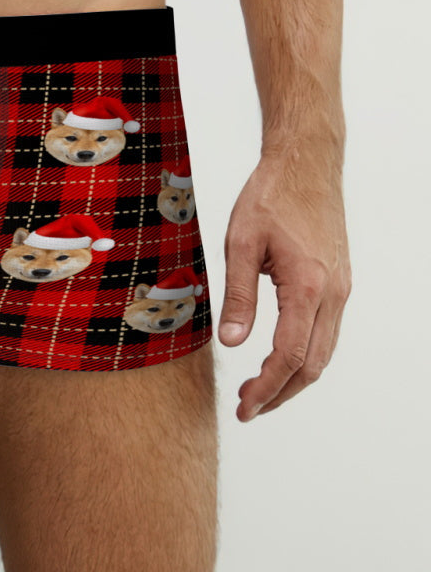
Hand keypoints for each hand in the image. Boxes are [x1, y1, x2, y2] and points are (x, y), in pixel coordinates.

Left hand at [217, 148, 350, 420]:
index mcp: (309, 286)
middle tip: (246, 407)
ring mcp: (341, 289)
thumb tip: (231, 342)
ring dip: (292, 376)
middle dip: (280, 392)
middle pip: (313, 364)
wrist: (306, 164)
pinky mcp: (339, 282)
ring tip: (256, 388)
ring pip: (324, 351)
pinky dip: (304, 354)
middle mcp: (334, 294)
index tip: (244, 406)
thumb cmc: (270, 197)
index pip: (290, 355)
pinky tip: (277, 356)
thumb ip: (238, 296)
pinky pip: (326, 331)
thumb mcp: (241, 244)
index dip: (267, 388)